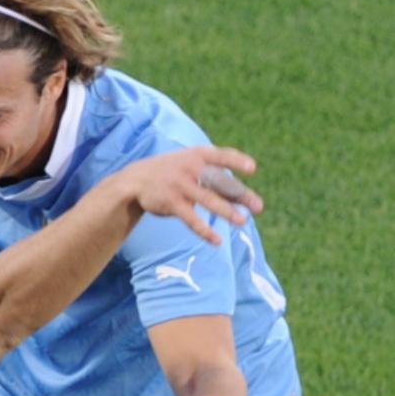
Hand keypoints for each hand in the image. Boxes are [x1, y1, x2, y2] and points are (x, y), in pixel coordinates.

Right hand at [125, 145, 263, 244]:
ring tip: (242, 221)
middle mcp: (190, 168)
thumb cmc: (173, 172)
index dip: (236, 161)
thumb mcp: (192, 165)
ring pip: (208, 200)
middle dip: (240, 194)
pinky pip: (191, 218)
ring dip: (226, 212)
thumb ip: (216, 178)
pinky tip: (216, 240)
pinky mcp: (172, 203)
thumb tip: (246, 198)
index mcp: (198, 155)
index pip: (221, 155)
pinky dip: (204, 230)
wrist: (136, 180)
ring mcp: (181, 185)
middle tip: (259, 207)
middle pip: (220, 182)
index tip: (252, 169)